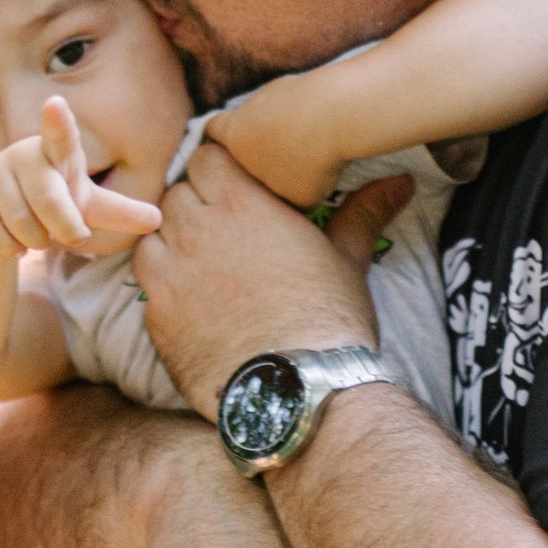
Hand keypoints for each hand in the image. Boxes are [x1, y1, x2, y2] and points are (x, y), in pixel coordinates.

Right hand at [0, 96, 162, 256]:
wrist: (2, 214)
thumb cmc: (55, 202)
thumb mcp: (89, 206)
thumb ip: (120, 212)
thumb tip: (157, 219)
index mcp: (58, 152)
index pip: (60, 136)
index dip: (58, 121)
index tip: (55, 104)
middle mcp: (24, 153)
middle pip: (48, 197)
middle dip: (64, 227)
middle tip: (73, 239)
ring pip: (21, 219)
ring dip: (36, 240)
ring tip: (40, 236)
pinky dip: (9, 246)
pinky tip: (15, 246)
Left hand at [130, 142, 409, 419]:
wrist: (296, 392)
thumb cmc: (328, 321)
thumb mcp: (348, 259)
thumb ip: (363, 213)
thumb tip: (401, 183)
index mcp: (242, 204)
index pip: (206, 155)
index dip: (220, 170)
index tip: (236, 190)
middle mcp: (197, 230)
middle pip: (177, 194)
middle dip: (196, 206)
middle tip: (225, 234)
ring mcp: (169, 273)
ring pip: (153, 237)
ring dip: (172, 244)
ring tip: (205, 269)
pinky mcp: (154, 315)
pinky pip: (146, 285)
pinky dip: (163, 288)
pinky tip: (194, 306)